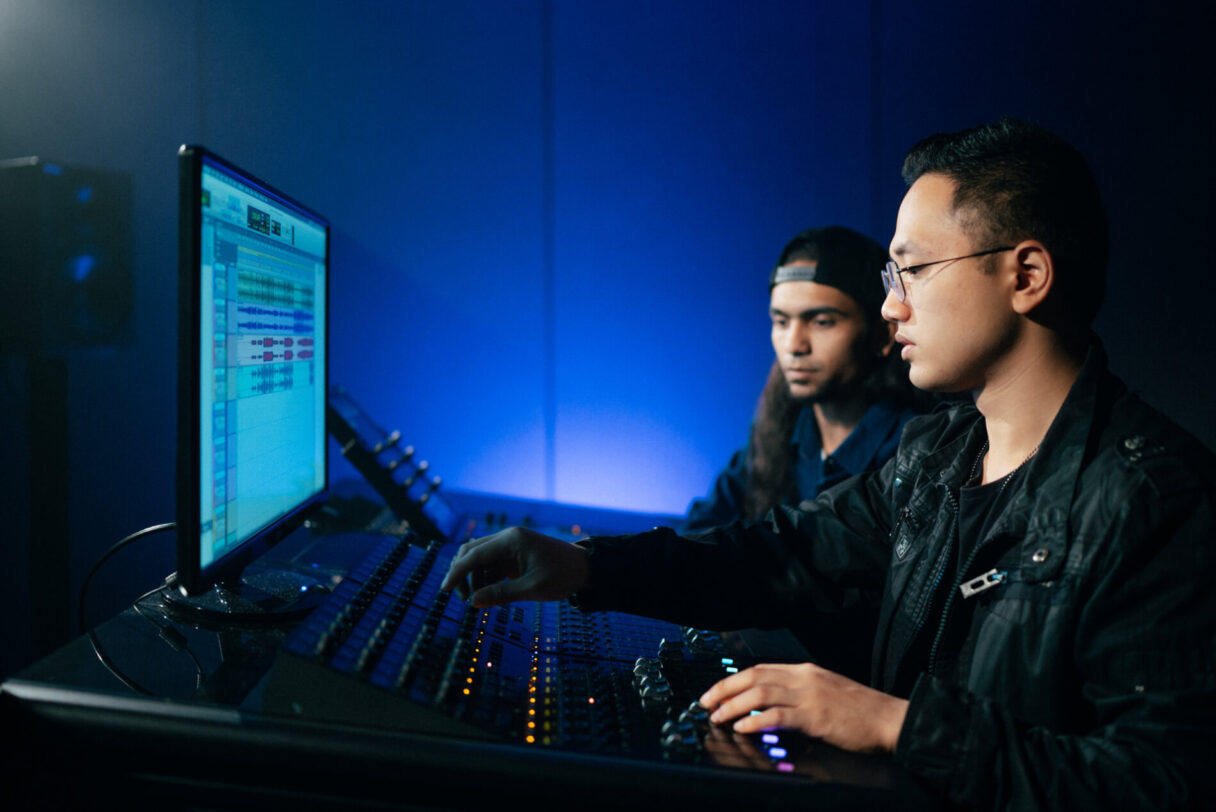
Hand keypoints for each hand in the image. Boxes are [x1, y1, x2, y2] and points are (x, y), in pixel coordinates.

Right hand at [439, 527, 589, 606]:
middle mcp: (507, 538)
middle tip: (463, 600)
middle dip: (462, 575)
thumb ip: (501, 594)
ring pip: (480, 560)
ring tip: (478, 602)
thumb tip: (474, 602)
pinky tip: (488, 596)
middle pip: (472, 552)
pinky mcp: (513, 555)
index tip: (444, 590)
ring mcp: (510, 545)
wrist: (586, 569)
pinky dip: (486, 580)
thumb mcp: (532, 588)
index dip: (457, 573)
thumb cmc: (563, 575)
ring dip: (474, 579)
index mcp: (511, 540)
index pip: (474, 555)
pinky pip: (491, 566)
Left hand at [699, 662, 908, 753]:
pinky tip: (743, 728)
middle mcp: (804, 678)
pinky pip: (778, 715)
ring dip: (734, 706)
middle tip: (706, 703)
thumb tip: (766, 702)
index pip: (759, 669)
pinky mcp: (816, 717)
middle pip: (754, 677)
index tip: (715, 692)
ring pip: (760, 694)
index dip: (733, 680)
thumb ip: (798, 691)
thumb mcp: (825, 690)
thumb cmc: (859, 710)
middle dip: (725, 690)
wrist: (888, 718)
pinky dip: (756, 721)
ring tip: (719, 717)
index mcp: (805, 671)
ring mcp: (810, 696)